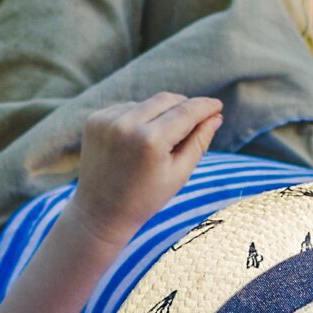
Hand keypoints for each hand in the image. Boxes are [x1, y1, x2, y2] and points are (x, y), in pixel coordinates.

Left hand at [68, 93, 223, 241]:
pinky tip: (138, 141)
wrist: (99, 212)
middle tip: (196, 120)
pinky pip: (127, 108)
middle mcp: (126, 124)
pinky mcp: (94, 119)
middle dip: (185, 107)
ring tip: (161, 141)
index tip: (217, 105)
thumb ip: (199, 142)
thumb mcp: (179, 174)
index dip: (205, 106)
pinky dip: (139, 118)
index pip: (186, 111)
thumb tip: (215, 116)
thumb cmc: (144, 199)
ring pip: (147, 103)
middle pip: (167, 99)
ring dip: (161, 113)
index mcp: (150, 140)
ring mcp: (107, 120)